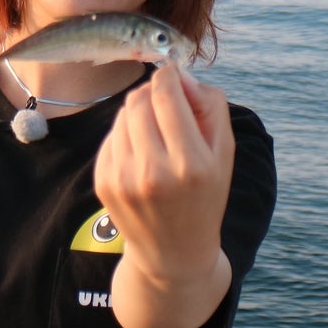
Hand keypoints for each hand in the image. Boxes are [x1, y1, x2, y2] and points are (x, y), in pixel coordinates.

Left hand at [95, 64, 234, 327]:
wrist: (173, 253)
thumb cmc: (205, 196)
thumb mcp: (224, 154)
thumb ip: (211, 106)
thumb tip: (180, 74)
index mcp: (191, 165)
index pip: (166, 94)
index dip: (169, 76)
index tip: (175, 76)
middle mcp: (154, 173)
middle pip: (140, 100)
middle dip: (153, 92)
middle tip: (167, 101)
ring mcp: (123, 179)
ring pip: (122, 115)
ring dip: (139, 111)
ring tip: (156, 131)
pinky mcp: (103, 182)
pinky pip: (111, 136)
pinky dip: (126, 133)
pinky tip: (142, 153)